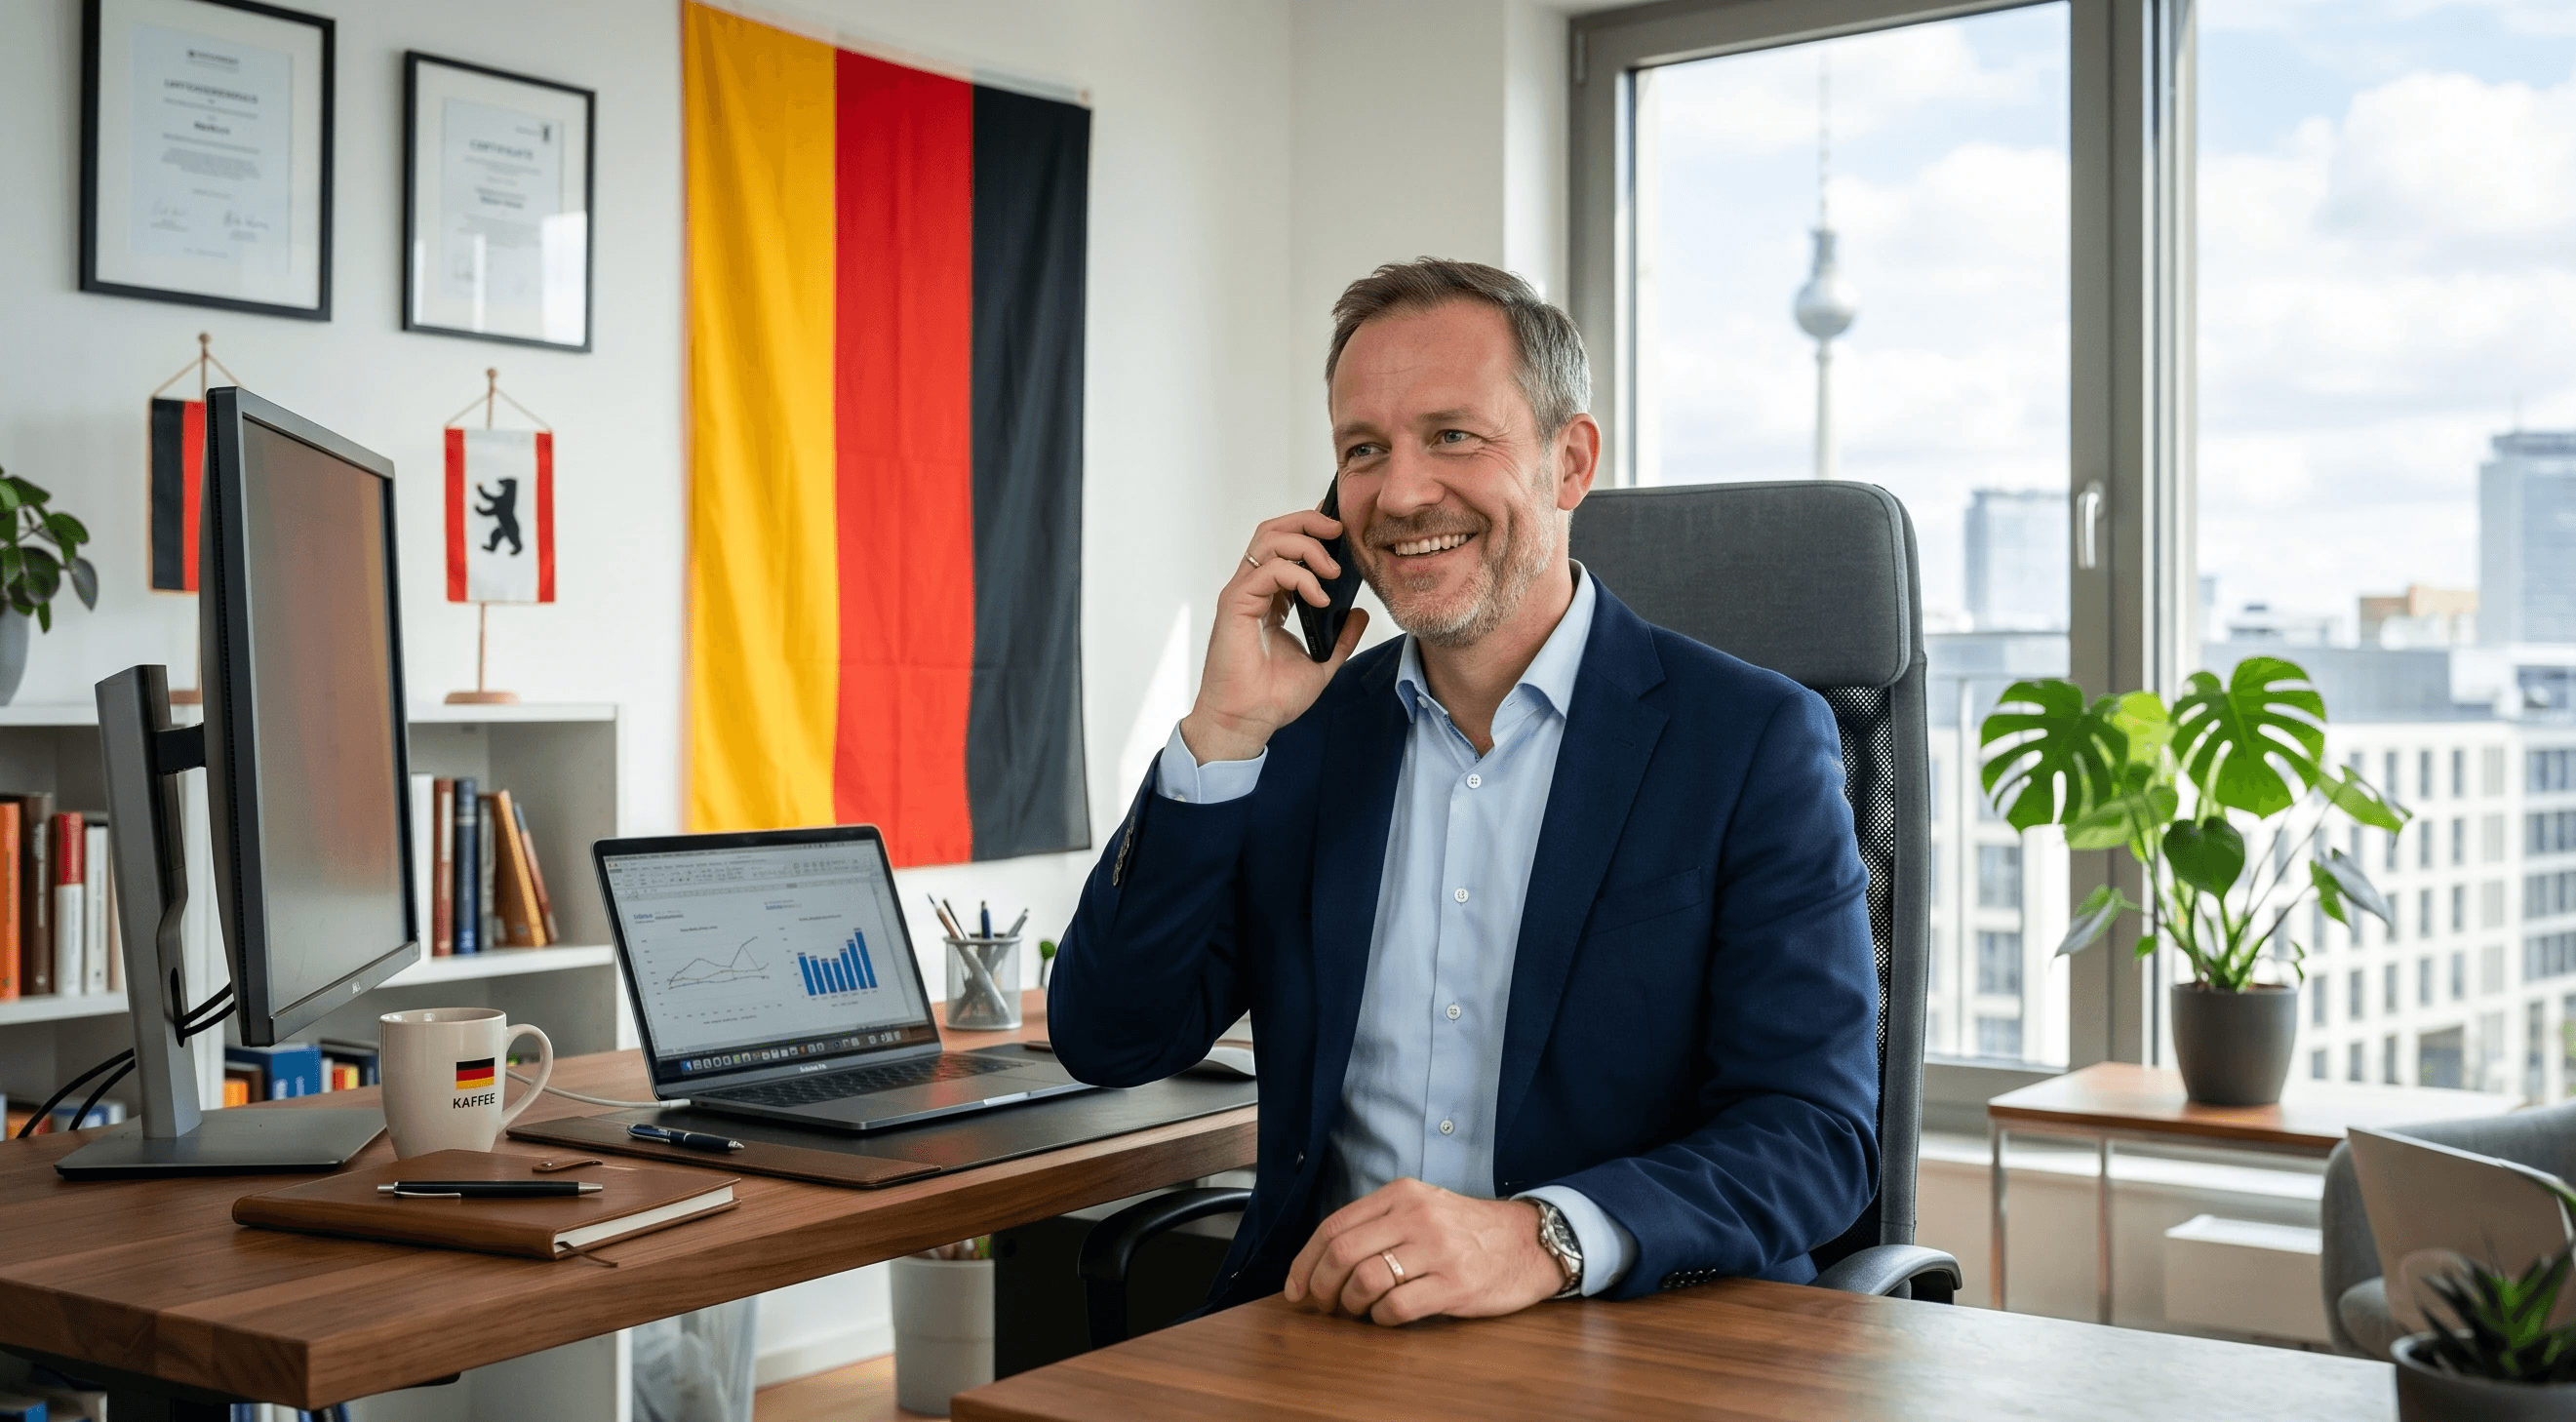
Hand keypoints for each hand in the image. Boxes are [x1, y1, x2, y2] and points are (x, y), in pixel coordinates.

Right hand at [1177, 509, 1368, 763]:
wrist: (1248, 721)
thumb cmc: (1272, 698)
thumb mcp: (1321, 662)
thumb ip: (1341, 638)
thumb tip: (1359, 613)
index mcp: (1269, 599)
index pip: (1285, 547)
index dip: (1310, 529)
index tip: (1339, 526)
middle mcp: (1253, 590)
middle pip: (1274, 531)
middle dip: (1308, 521)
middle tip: (1339, 530)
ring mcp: (1242, 594)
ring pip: (1269, 540)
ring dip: (1307, 545)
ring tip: (1333, 570)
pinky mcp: (1236, 604)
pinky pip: (1269, 570)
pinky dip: (1299, 576)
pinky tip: (1319, 597)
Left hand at [1282, 1178, 1565, 1324]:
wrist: (1527, 1242)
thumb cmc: (1467, 1230)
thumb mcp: (1422, 1207)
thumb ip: (1378, 1223)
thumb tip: (1322, 1260)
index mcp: (1401, 1194)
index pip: (1334, 1226)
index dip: (1305, 1262)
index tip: (1297, 1288)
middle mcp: (1416, 1217)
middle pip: (1342, 1253)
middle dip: (1321, 1286)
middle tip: (1323, 1305)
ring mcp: (1437, 1250)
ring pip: (1365, 1280)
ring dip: (1350, 1305)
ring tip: (1358, 1311)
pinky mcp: (1454, 1284)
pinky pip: (1397, 1307)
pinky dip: (1380, 1318)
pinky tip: (1386, 1317)